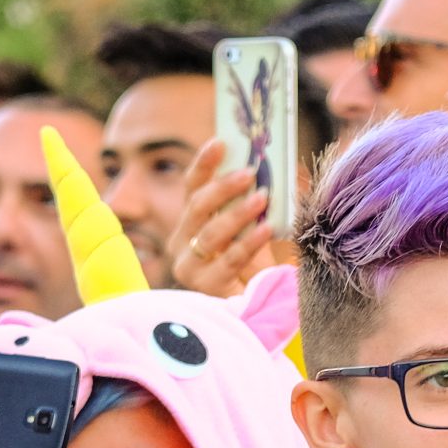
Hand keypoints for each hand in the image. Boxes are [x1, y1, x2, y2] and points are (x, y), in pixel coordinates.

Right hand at [170, 140, 274, 298]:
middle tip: (250, 172)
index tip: (220, 142)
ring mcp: (190, 267)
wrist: (256, 306)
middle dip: (223, 187)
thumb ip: (249, 203)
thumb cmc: (253, 263)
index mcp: (191, 222)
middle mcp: (182, 242)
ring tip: (262, 198)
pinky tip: (265, 230)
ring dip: (237, 213)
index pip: (192, 187)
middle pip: (198, 207)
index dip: (204, 164)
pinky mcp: (205, 289)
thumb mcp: (250, 228)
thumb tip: (264, 166)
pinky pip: (228, 261)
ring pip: (210, 234)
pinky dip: (248, 243)